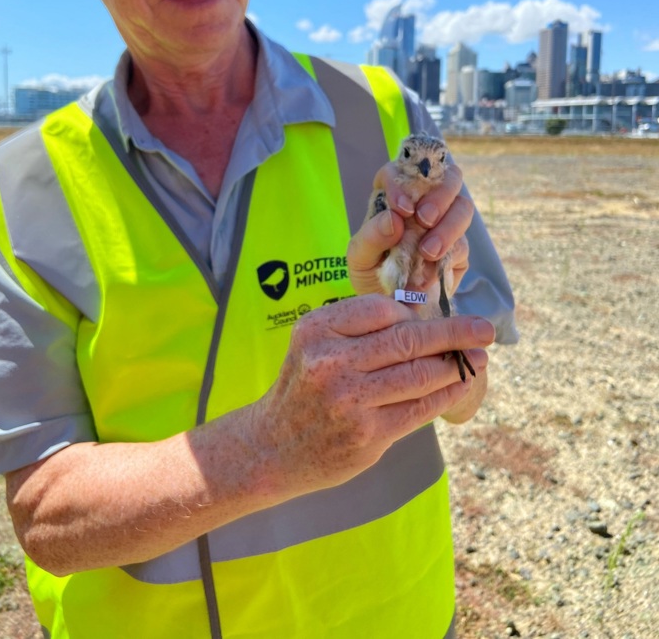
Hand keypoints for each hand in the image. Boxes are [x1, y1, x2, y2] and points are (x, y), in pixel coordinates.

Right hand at [250, 294, 492, 496]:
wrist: (272, 448)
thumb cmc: (304, 388)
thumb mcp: (315, 344)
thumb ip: (359, 329)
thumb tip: (424, 318)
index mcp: (317, 330)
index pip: (381, 309)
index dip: (415, 313)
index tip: (440, 316)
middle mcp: (330, 362)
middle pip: (407, 340)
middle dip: (453, 332)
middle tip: (485, 328)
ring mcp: (349, 401)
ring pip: (419, 375)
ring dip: (456, 364)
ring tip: (478, 357)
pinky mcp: (367, 435)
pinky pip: (419, 409)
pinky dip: (446, 394)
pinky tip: (460, 385)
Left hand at [347, 159, 472, 296]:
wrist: (390, 307)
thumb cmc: (371, 273)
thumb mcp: (359, 257)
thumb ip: (371, 237)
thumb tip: (394, 219)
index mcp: (395, 196)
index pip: (401, 171)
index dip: (403, 184)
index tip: (402, 209)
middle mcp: (424, 203)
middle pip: (446, 178)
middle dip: (439, 196)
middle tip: (425, 220)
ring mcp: (446, 224)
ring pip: (463, 208)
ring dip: (449, 226)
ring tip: (429, 252)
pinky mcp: (459, 250)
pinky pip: (462, 245)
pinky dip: (448, 256)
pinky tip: (428, 274)